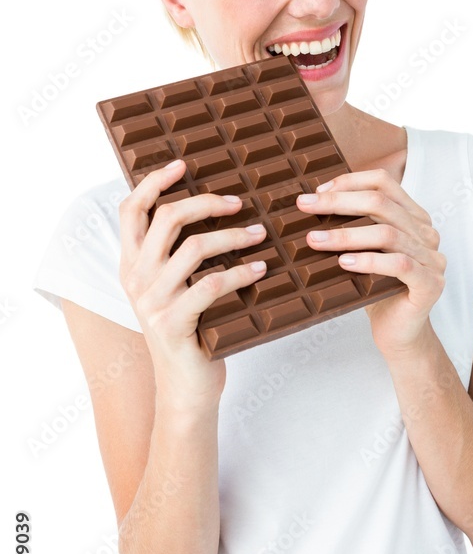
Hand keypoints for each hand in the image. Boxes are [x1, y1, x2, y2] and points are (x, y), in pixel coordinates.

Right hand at [118, 159, 267, 404]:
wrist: (184, 390)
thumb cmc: (189, 333)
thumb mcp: (174, 290)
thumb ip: (178, 256)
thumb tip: (213, 210)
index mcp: (131, 265)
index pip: (130, 210)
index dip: (153, 182)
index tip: (182, 164)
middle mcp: (136, 280)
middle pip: (166, 219)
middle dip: (205, 202)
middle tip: (238, 202)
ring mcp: (153, 303)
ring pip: (193, 248)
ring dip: (232, 235)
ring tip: (259, 234)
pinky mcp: (174, 324)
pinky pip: (211, 285)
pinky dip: (241, 272)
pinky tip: (260, 268)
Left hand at [296, 168, 445, 356]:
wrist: (398, 334)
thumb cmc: (377, 291)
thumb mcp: (363, 251)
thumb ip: (354, 226)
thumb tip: (312, 202)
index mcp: (413, 218)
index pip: (383, 182)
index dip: (349, 182)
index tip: (317, 192)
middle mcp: (426, 233)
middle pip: (381, 203)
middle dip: (338, 202)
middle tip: (305, 206)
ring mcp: (432, 258)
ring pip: (387, 234)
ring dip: (346, 235)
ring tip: (315, 239)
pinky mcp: (430, 284)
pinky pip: (399, 265)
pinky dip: (369, 261)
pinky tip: (343, 263)